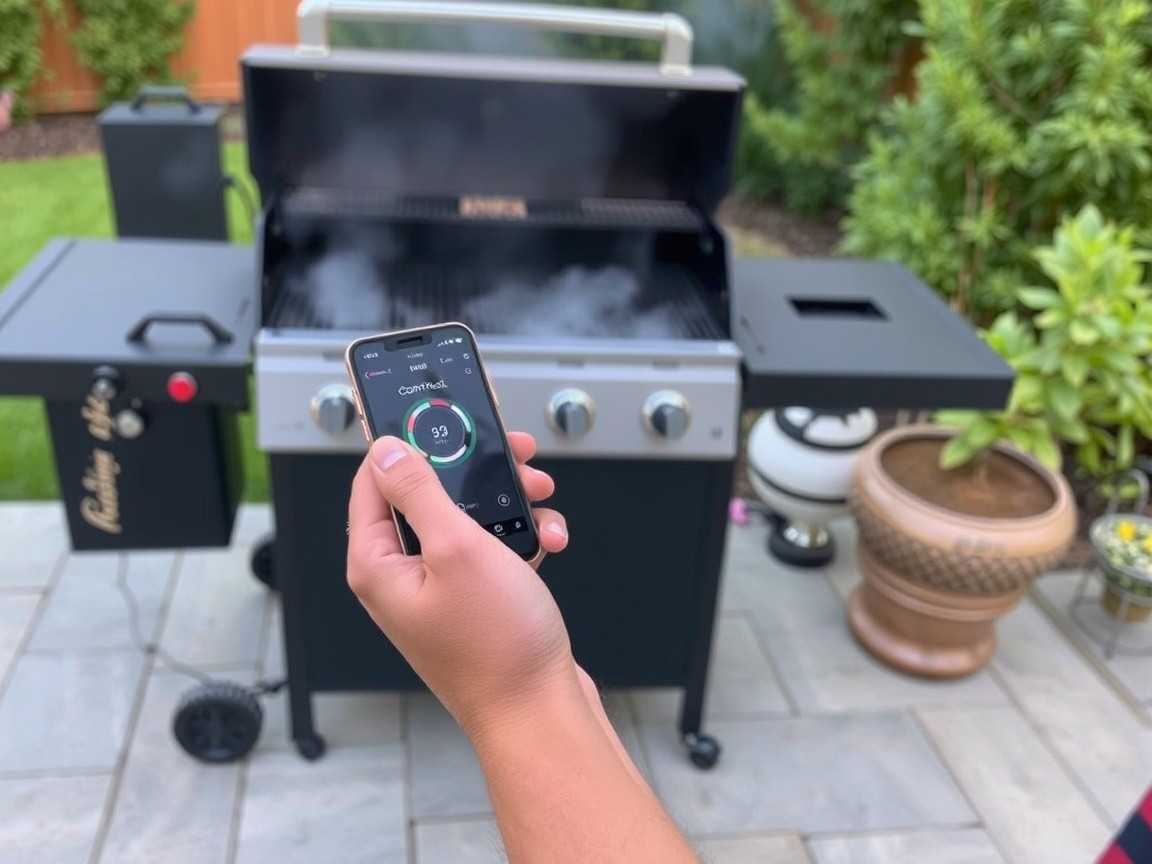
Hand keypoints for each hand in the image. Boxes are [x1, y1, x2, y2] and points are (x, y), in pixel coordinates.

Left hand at [347, 431, 576, 734]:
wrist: (540, 714)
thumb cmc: (497, 648)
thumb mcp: (456, 549)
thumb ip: (418, 492)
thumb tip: (386, 449)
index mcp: (378, 564)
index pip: (373, 480)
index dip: (407, 443)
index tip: (441, 421)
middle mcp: (400, 578)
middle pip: (427, 496)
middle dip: (474, 471)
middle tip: (512, 456)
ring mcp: (438, 592)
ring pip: (466, 520)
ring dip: (507, 504)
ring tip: (540, 498)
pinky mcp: (473, 604)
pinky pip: (490, 552)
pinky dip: (519, 540)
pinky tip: (547, 541)